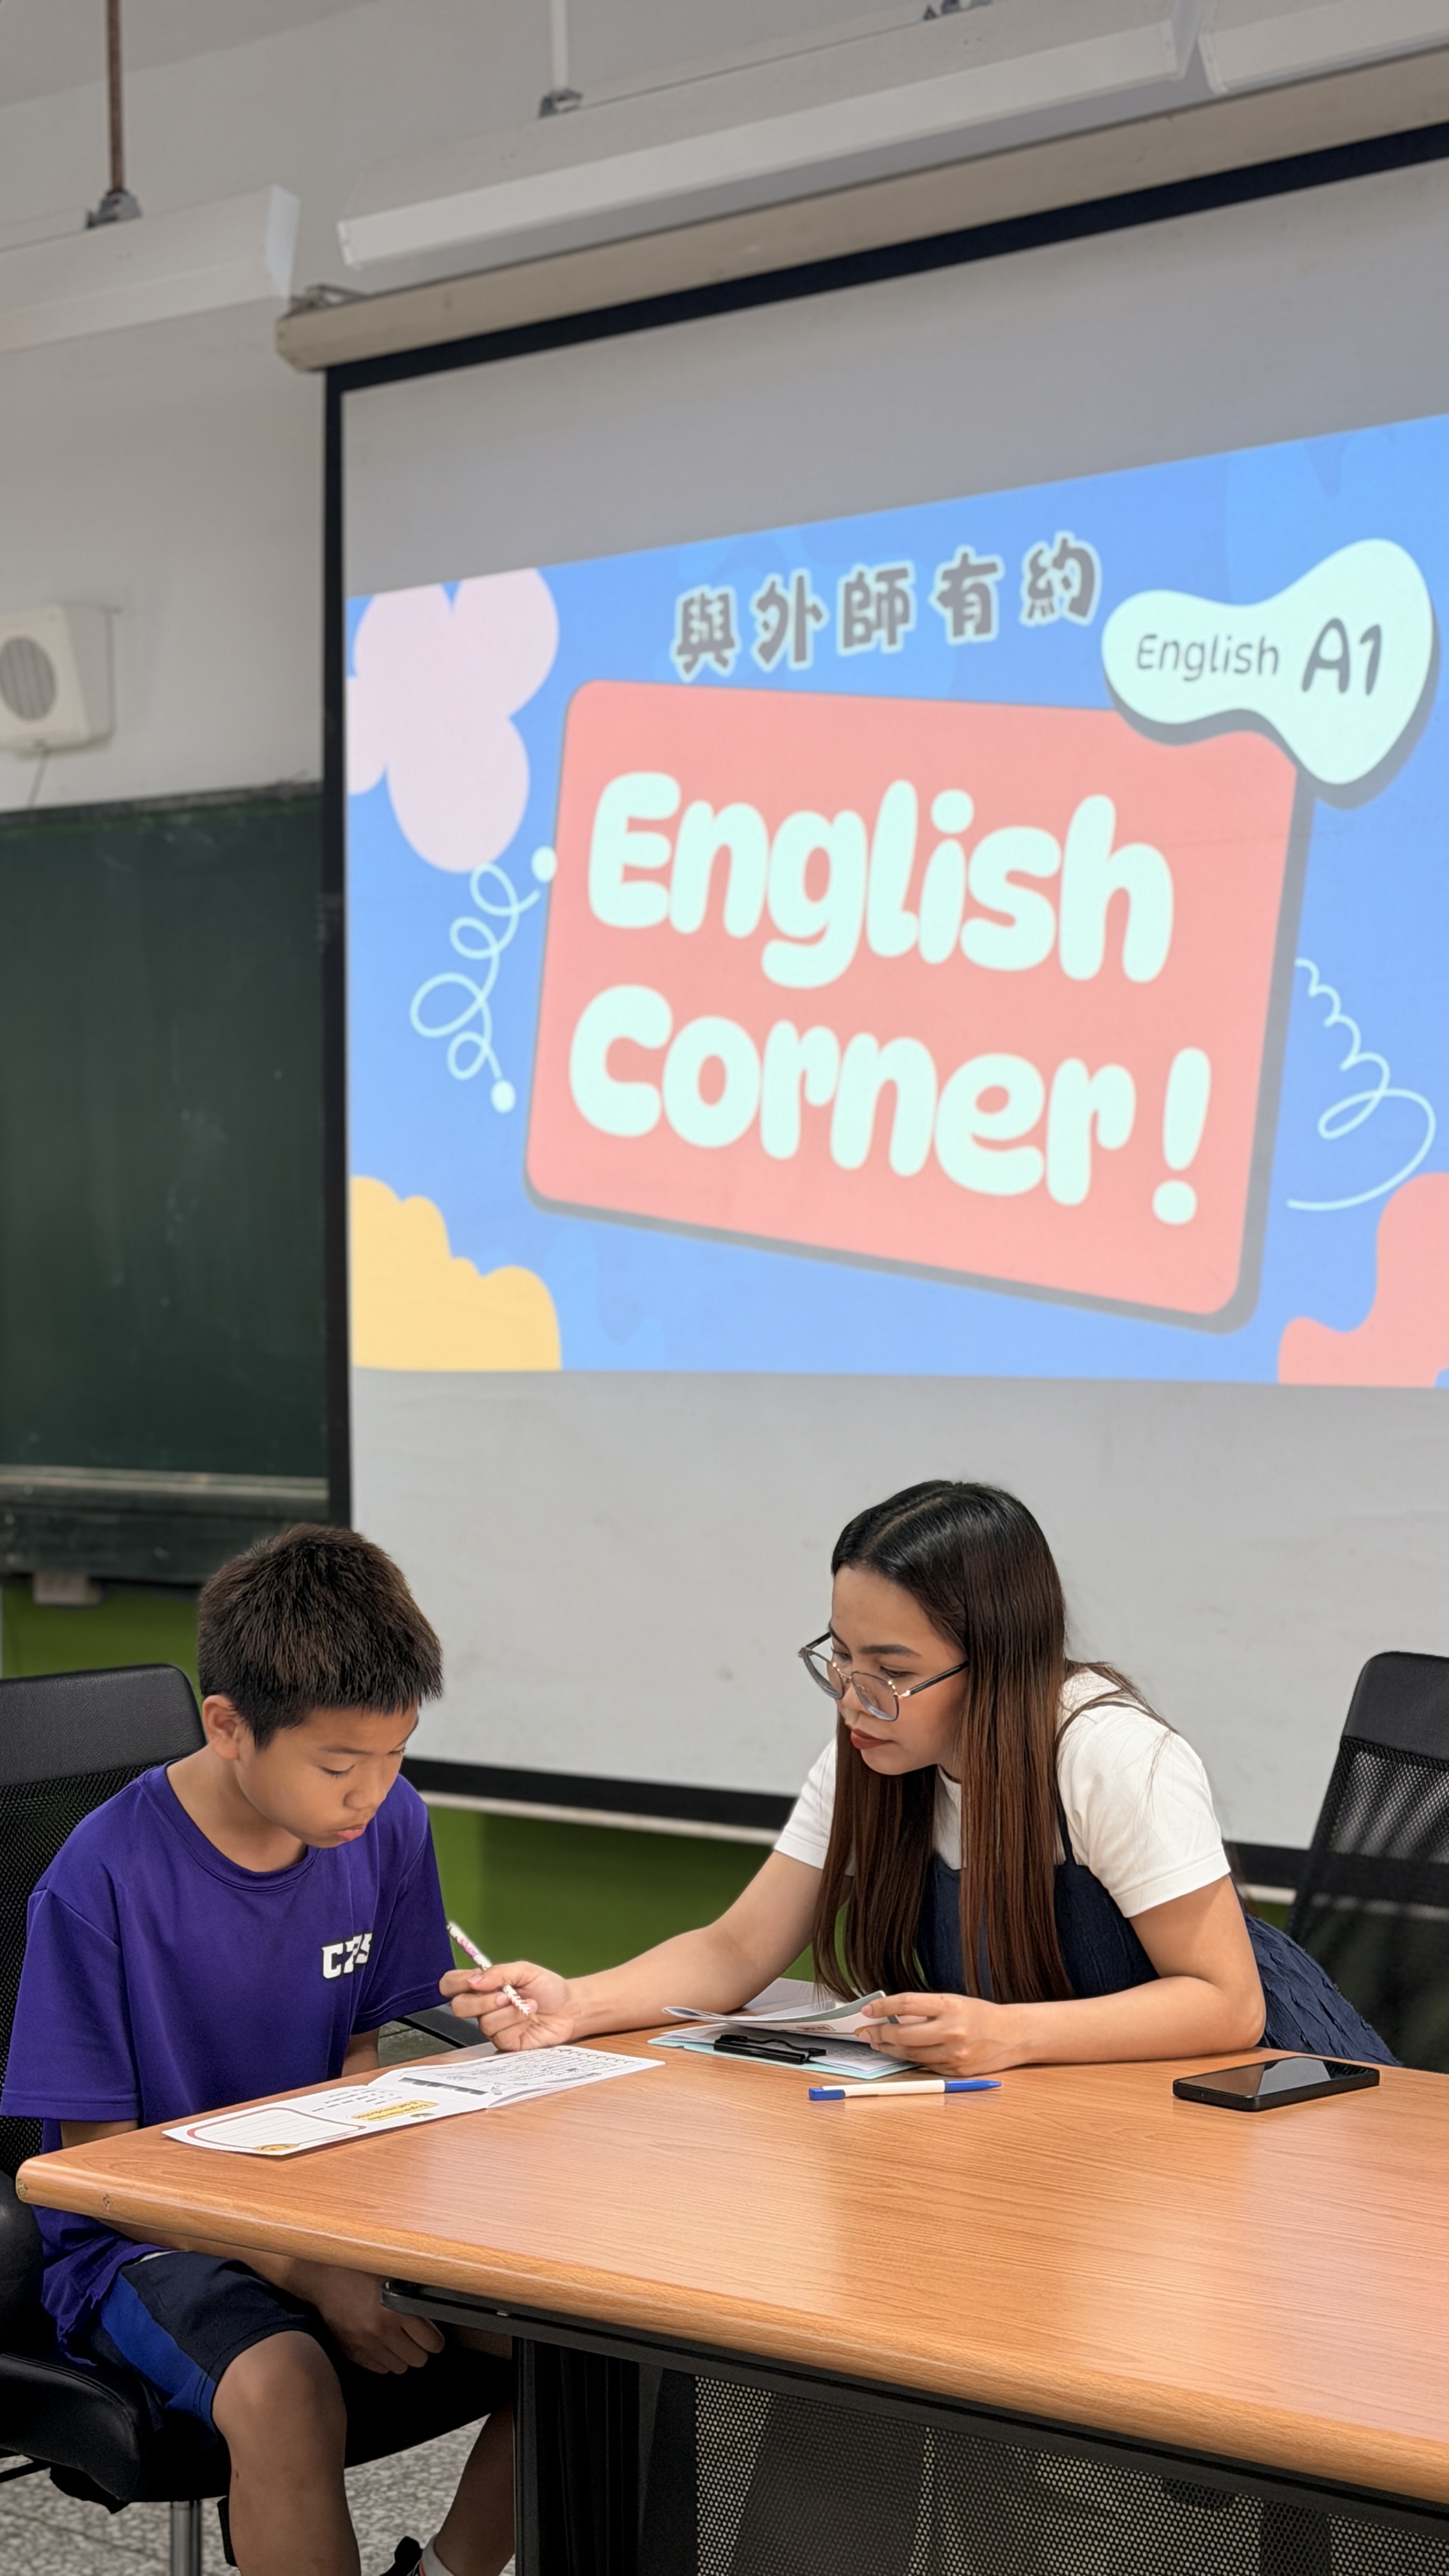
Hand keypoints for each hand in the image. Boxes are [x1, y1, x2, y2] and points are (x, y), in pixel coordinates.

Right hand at [293, 2263, 443, 2374]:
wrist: (327, 2279)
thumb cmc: (361, 2272)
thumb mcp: (394, 2278)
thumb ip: (413, 2299)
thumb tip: (434, 2315)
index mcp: (397, 2310)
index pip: (431, 2343)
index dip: (435, 2340)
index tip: (433, 2338)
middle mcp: (382, 2331)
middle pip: (418, 2360)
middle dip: (420, 2349)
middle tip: (416, 2338)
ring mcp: (367, 2345)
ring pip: (400, 2367)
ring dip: (402, 2356)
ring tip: (397, 2340)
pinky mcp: (353, 2353)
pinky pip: (379, 2368)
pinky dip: (384, 2359)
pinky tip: (381, 2344)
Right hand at [440, 1961, 578, 2050]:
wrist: (569, 2009)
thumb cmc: (548, 1988)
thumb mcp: (525, 1970)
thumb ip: (498, 1973)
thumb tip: (475, 1980)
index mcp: (483, 1985)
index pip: (452, 1984)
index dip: (455, 1983)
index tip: (473, 1981)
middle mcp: (483, 2007)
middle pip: (458, 2007)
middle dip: (482, 2001)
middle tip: (505, 1995)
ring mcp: (492, 2026)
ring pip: (483, 2022)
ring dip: (509, 2012)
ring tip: (528, 2005)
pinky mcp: (504, 2042)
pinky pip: (499, 2036)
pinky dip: (517, 2023)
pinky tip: (529, 2019)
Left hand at [858, 1991, 1017, 2076]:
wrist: (1014, 2035)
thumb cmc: (981, 2015)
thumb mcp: (954, 2002)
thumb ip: (924, 2010)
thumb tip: (891, 2015)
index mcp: (951, 2006)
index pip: (907, 2004)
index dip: (883, 2007)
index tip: (867, 2010)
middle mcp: (953, 2030)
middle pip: (904, 2035)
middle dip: (880, 2034)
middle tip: (867, 2032)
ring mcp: (955, 2054)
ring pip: (911, 2055)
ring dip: (891, 2049)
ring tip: (879, 2044)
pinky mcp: (957, 2072)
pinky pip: (926, 2067)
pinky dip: (912, 2060)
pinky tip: (903, 2053)